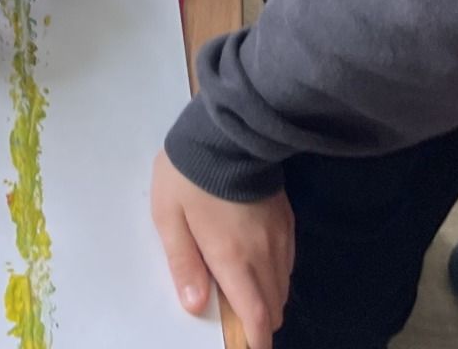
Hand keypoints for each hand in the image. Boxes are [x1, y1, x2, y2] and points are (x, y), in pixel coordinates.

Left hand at [150, 154, 293, 348]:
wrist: (226, 129)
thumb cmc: (189, 175)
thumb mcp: (169, 217)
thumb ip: (183, 263)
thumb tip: (195, 305)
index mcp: (235, 258)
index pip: (258, 316)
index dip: (257, 341)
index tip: (249, 348)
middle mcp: (264, 254)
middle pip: (274, 306)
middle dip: (260, 320)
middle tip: (238, 318)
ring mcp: (280, 236)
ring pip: (283, 285)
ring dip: (268, 297)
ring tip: (243, 289)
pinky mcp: (286, 218)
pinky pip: (287, 261)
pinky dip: (275, 272)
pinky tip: (256, 261)